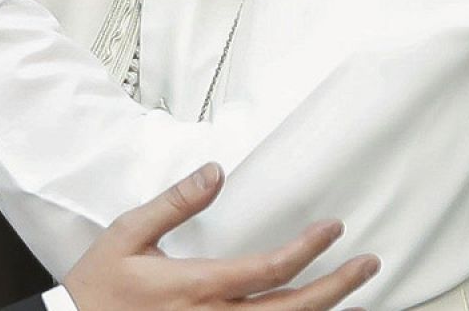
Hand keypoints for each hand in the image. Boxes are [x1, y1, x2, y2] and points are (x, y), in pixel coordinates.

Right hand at [63, 163, 379, 309]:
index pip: (271, 270)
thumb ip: (175, 203)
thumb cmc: (99, 286)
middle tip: (368, 264)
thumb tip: (215, 171)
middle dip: (337, 286)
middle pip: (293, 309)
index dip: (309, 249)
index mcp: (199, 286)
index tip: (334, 229)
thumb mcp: (129, 233)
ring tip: (355, 293)